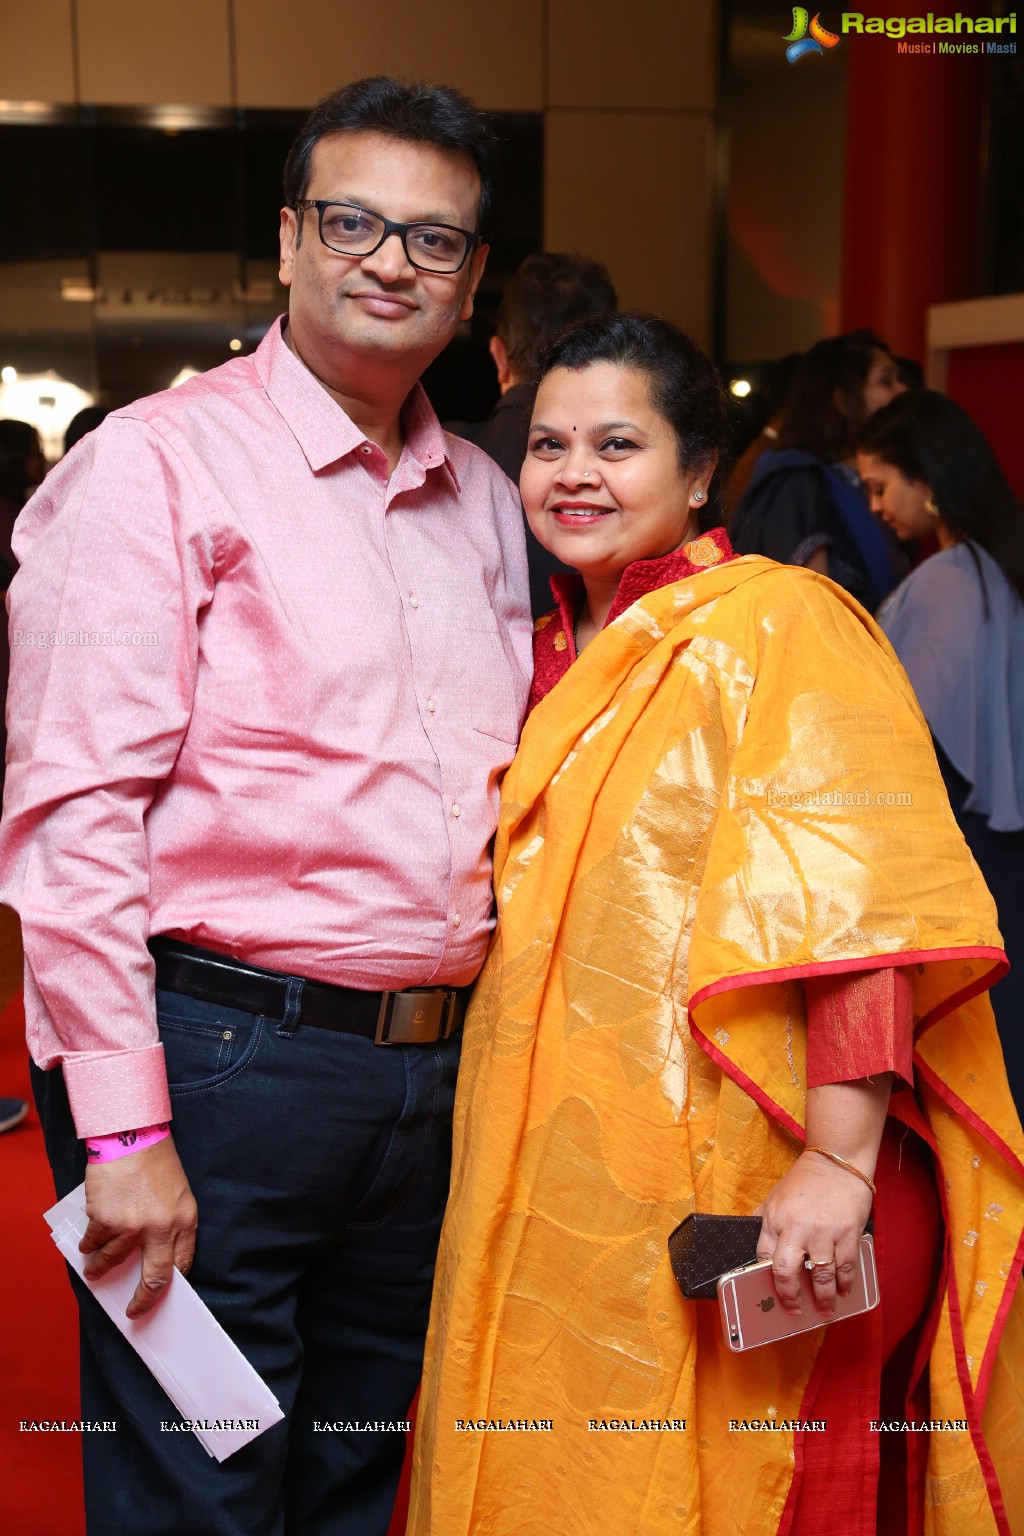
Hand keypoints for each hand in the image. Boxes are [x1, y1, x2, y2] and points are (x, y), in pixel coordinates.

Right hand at [80, 1137, 197, 1317]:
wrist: (132, 1134)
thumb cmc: (156, 1160)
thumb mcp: (177, 1193)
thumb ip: (169, 1224)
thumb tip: (153, 1254)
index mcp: (185, 1220)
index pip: (182, 1264)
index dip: (169, 1283)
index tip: (160, 1294)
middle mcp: (161, 1229)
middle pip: (155, 1278)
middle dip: (143, 1300)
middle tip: (134, 1312)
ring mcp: (132, 1227)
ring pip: (113, 1261)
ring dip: (100, 1269)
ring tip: (93, 1270)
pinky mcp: (105, 1220)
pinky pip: (94, 1242)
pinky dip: (88, 1246)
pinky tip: (85, 1246)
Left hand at [753, 1152, 872, 1317]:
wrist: (837, 1162)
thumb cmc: (804, 1181)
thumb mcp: (775, 1197)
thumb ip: (765, 1220)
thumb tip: (755, 1245)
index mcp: (775, 1219)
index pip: (763, 1257)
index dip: (765, 1278)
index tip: (769, 1292)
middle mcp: (796, 1228)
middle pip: (786, 1272)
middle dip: (789, 1297)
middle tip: (793, 1311)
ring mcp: (823, 1232)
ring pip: (820, 1276)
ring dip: (822, 1299)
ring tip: (823, 1310)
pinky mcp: (848, 1233)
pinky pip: (845, 1267)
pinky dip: (844, 1284)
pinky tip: (842, 1291)